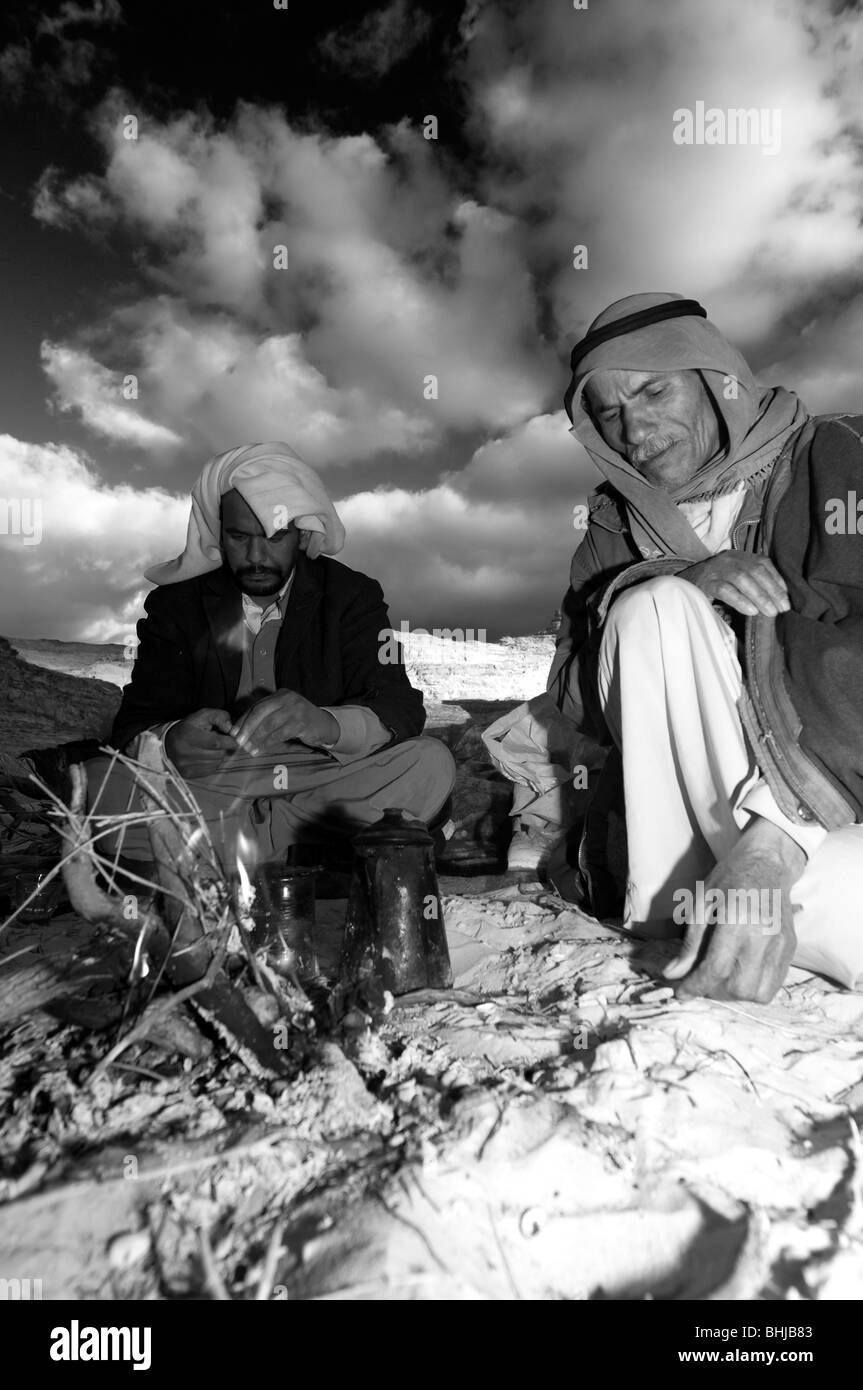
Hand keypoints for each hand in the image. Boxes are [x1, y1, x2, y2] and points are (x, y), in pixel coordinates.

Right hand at [165, 708, 237, 778]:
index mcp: (189, 736)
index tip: (235, 739)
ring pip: (216, 763)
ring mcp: (186, 765)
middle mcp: (185, 752)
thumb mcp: (203, 716)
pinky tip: (206, 756)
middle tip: (218, 742)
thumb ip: (220, 717)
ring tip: (209, 748)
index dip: (230, 742)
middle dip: (223, 748)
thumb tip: (232, 729)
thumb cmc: (189, 727)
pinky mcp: (188, 774)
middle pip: (218, 754)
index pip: (216, 742)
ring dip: (218, 756)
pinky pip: (210, 770)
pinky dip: (212, 763)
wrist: (168, 743)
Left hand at [229, 691, 338, 755]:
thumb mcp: (284, 714)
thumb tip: (242, 731)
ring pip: (269, 724)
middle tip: (239, 742)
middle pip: (260, 712)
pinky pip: (280, 733)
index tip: (234, 733)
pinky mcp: (301, 722)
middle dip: (247, 728)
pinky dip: (268, 742)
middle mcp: (287, 698)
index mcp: (280, 694)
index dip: (243, 720)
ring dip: (256, 738)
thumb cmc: (300, 722)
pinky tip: (262, 749)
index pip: (257, 706)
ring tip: (249, 749)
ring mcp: (295, 709)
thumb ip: (267, 718)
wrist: (325, 726)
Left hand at [663, 819, 803, 1002]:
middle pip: (740, 988)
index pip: (716, 969)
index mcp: (737, 921)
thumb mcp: (701, 904)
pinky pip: (775, 984)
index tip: (680, 993)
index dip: (695, 986)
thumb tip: (673, 975)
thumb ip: (689, 944)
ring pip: (759, 993)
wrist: (767, 863)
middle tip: (702, 979)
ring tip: (722, 976)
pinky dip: (754, 986)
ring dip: (736, 993)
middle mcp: (763, 936)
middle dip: (715, 991)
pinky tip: (740, 971)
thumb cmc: (729, 878)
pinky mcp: (791, 948)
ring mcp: (781, 944)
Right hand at [681, 552, 789, 617]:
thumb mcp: (732, 580)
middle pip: (755, 571)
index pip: (762, 563)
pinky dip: (740, 600)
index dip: (777, 579)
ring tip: (771, 612)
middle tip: (783, 608)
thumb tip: (776, 600)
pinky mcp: (704, 583)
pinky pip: (725, 590)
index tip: (786, 597)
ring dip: (760, 597)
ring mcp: (715, 569)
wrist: (678, 586)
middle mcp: (727, 559)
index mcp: (737, 556)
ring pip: (742, 579)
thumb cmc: (711, 586)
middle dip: (772, 591)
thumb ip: (750, 583)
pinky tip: (751, 611)